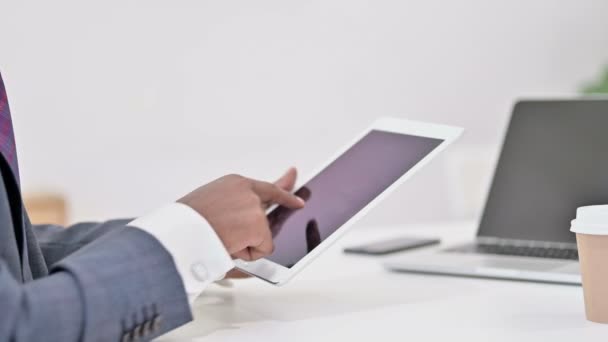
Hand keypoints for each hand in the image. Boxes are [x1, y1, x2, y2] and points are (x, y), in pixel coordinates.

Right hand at [178, 168, 303, 261]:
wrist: (178, 233)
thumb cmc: (186, 223)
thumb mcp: (210, 204)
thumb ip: (233, 206)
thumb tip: (251, 219)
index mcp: (234, 184)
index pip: (266, 186)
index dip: (284, 187)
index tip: (294, 177)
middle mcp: (247, 191)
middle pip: (272, 206)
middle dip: (282, 207)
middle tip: (292, 205)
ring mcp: (254, 207)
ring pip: (262, 235)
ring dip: (245, 243)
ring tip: (221, 238)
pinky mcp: (257, 225)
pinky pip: (262, 249)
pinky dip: (247, 254)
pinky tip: (228, 246)